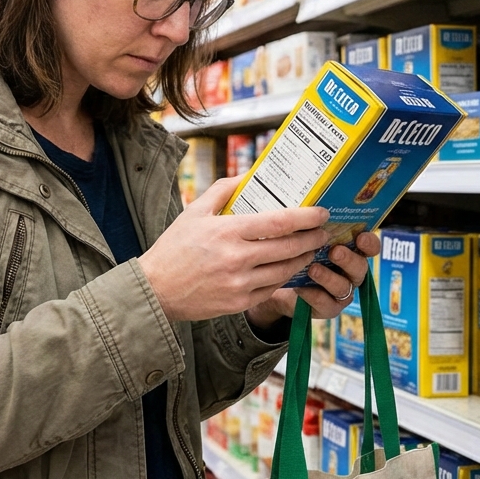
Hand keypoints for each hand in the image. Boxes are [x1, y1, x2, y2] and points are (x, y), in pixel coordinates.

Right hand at [138, 177, 336, 321]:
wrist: (155, 290)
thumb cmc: (173, 248)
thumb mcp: (194, 212)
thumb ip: (222, 190)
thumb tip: (248, 175)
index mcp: (227, 232)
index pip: (279, 222)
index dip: (306, 217)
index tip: (321, 212)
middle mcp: (237, 259)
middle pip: (289, 247)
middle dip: (313, 238)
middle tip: (324, 231)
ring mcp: (240, 284)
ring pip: (285, 270)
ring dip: (304, 258)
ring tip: (311, 248)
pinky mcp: (239, 303)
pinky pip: (272, 289)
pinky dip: (285, 277)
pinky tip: (290, 268)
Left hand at [244, 231, 379, 331]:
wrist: (277, 284)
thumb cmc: (294, 255)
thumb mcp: (302, 239)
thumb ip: (312, 228)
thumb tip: (309, 209)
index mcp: (349, 251)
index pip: (369, 247)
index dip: (369, 243)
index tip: (361, 237)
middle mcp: (350, 272)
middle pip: (360, 267)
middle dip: (348, 259)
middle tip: (335, 251)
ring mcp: (341, 292)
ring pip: (344, 287)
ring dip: (329, 277)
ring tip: (313, 269)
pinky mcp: (328, 308)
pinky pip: (327, 304)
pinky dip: (314, 295)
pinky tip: (301, 287)